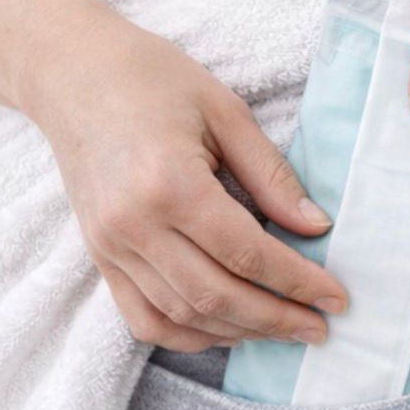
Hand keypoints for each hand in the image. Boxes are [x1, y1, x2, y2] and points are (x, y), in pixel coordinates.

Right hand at [33, 14, 349, 352]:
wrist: (72, 74)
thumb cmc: (153, 80)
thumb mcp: (225, 111)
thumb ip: (270, 175)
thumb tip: (316, 228)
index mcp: (171, 184)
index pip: (247, 254)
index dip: (298, 282)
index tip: (337, 297)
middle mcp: (135, 225)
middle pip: (217, 296)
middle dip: (276, 319)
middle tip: (319, 327)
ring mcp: (111, 247)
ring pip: (183, 316)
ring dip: (239, 331)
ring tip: (283, 329)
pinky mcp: (99, 256)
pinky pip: (144, 319)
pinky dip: (188, 335)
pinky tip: (227, 329)